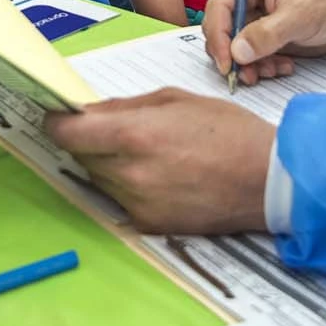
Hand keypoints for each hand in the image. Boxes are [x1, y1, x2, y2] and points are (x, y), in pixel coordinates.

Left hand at [45, 89, 273, 233]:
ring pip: (100, 178)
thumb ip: (126, 107)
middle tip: (114, 128)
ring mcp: (137, 204)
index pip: (66, 133)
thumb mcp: (177, 100)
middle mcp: (128, 174)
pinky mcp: (149, 224)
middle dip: (89, 140)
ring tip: (147, 150)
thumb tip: (89, 111)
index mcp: (133, 135)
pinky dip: (129, 185)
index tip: (60, 115)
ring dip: (109, 163)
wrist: (267, 181)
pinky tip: (160, 174)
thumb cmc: (228, 131)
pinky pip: (121, 199)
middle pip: (81, 156)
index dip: (57, 121)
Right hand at [202, 0, 325, 79]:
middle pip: (220, 27)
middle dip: (235, 55)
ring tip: (276, 69)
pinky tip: (284, 65)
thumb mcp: (300, 16)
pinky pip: (246, 55)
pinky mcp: (255, 31)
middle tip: (250, 75)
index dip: (219, 36)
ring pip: (231, 45)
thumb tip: (237, 53)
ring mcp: (247, 12)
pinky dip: (261, 65)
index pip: (220, 5)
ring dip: (250, 64)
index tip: (227, 64)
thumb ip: (268, 34)